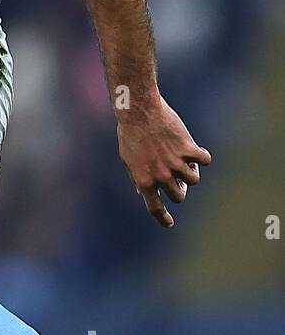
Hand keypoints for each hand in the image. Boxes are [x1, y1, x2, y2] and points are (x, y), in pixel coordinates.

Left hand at [116, 94, 209, 227]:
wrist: (140, 112)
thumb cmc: (130, 133)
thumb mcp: (129, 159)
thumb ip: (138, 177)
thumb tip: (143, 193)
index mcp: (144, 181)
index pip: (155, 208)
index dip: (163, 218)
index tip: (169, 223)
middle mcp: (161, 176)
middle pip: (179, 196)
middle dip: (180, 189)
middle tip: (177, 178)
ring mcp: (176, 164)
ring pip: (193, 180)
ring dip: (191, 172)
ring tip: (185, 161)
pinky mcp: (188, 149)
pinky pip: (204, 160)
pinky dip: (202, 156)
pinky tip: (198, 151)